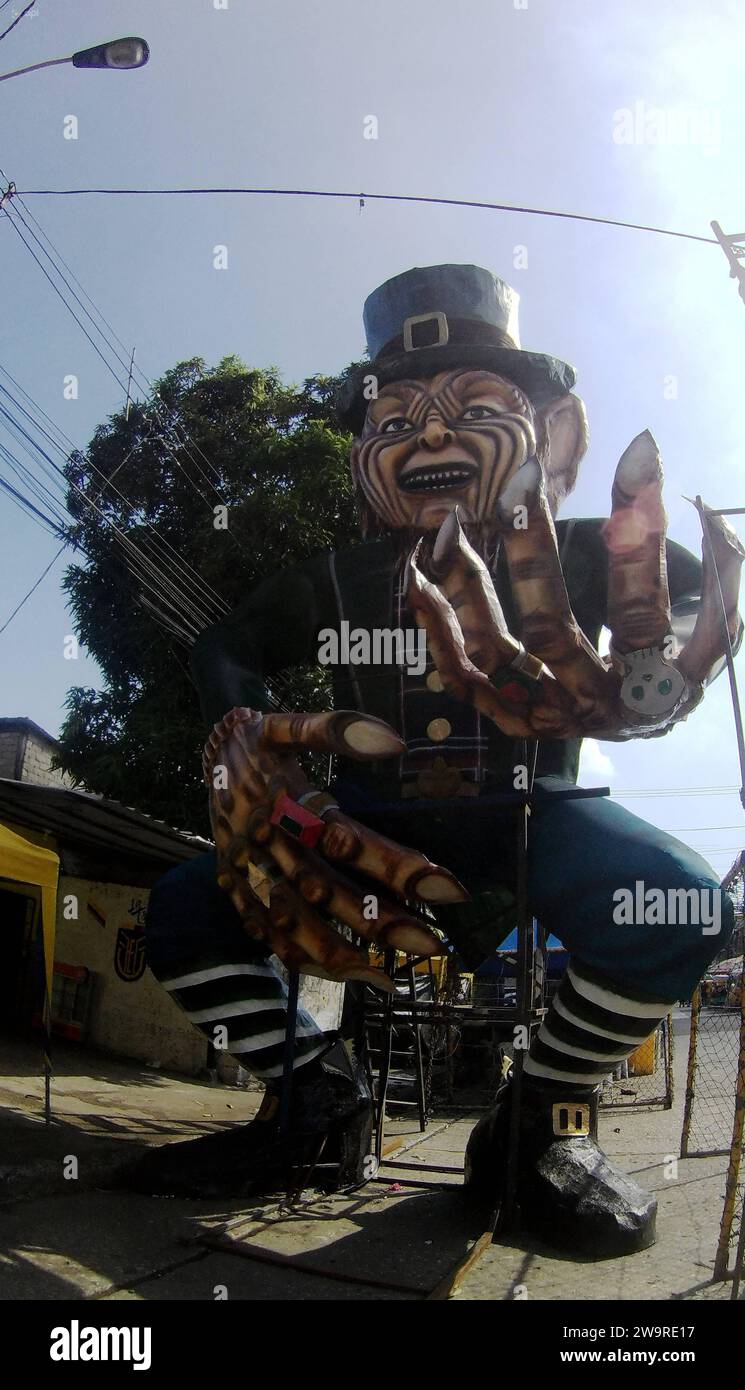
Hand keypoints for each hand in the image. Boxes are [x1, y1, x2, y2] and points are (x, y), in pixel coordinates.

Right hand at [203, 708, 466, 989]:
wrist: (202, 751)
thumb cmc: (260, 739)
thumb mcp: (290, 722)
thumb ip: (336, 729)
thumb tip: (396, 742)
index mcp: (285, 802)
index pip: (348, 841)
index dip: (398, 867)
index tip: (448, 889)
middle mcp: (267, 842)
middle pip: (327, 891)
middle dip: (380, 922)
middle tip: (433, 945)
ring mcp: (248, 871)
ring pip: (294, 922)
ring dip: (342, 954)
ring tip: (389, 975)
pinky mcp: (235, 889)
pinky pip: (266, 933)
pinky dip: (303, 958)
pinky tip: (342, 974)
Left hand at [406, 431, 743, 740]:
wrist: (641, 721)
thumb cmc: (674, 661)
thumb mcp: (705, 625)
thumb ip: (716, 571)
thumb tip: (695, 503)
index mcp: (653, 689)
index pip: (641, 608)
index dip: (640, 537)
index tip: (639, 452)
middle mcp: (594, 708)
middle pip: (553, 631)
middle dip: (534, 550)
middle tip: (523, 480)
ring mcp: (547, 717)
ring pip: (495, 653)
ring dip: (468, 587)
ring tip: (449, 527)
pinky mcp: (510, 718)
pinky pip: (463, 677)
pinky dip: (440, 629)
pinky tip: (421, 579)